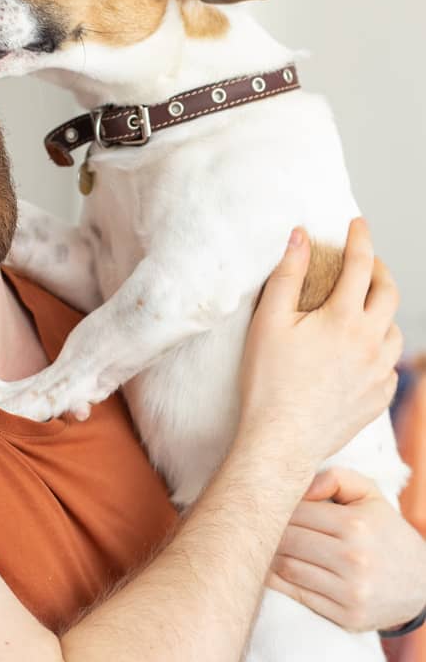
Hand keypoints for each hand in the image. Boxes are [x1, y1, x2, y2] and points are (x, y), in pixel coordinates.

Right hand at [237, 219, 401, 469]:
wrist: (282, 438)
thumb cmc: (268, 380)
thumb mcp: (268, 321)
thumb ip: (287, 274)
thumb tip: (300, 237)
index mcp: (344, 318)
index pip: (359, 264)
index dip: (360, 239)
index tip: (357, 223)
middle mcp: (371, 341)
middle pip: (389, 292)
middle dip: (379, 270)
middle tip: (365, 263)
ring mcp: (379, 372)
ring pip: (394, 329)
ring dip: (382, 311)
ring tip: (364, 308)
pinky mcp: (378, 397)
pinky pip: (390, 364)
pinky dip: (380, 349)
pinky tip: (362, 352)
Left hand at [268, 467, 425, 631]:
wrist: (421, 584)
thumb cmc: (383, 530)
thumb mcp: (368, 494)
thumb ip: (334, 478)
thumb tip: (300, 489)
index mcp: (356, 525)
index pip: (294, 512)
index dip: (278, 508)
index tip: (271, 508)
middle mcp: (354, 559)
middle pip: (286, 540)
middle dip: (269, 532)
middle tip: (259, 527)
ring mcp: (351, 592)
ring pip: (286, 567)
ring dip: (269, 556)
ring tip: (264, 546)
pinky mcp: (347, 617)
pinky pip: (296, 594)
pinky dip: (278, 581)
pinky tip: (273, 569)